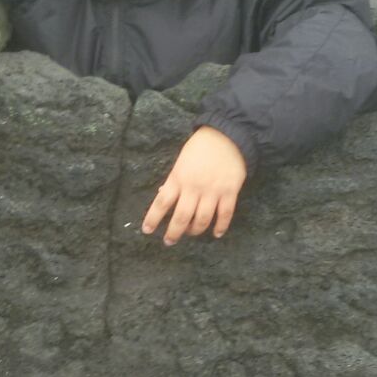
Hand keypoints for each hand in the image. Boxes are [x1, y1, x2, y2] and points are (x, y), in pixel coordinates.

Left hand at [142, 126, 246, 245]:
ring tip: (191, 233)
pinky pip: (225, 214)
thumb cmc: (200, 147)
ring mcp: (213, 191)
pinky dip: (220, 226)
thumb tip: (163, 194)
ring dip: (195, 230)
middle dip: (174, 232)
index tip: (147, 230)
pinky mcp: (229, 192)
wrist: (227, 135)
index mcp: (178, 178)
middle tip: (169, 241)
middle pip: (182, 217)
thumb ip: (174, 179)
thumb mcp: (181, 161)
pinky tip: (216, 234)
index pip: (162, 203)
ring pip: (202, 219)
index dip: (153, 218)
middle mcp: (194, 187)